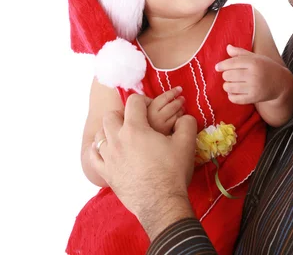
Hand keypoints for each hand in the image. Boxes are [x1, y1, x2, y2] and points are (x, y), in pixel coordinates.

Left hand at [90, 94, 196, 238]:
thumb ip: (187, 123)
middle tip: (136, 123)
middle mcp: (117, 140)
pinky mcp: (106, 174)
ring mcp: (109, 158)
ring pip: (100, 134)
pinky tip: (107, 151)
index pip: (133, 102)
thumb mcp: (186, 143)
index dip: (143, 101)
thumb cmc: (173, 172)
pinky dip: (98, 150)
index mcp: (135, 129)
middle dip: (123, 114)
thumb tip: (185, 117)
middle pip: (111, 116)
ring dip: (110, 131)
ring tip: (123, 136)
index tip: (151, 109)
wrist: (162, 204)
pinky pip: (93, 156)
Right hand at [148, 86, 185, 134]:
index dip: (172, 92)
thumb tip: (168, 95)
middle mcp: (154, 118)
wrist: (140, 141)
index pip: (164, 98)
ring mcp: (161, 126)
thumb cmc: (144, 121)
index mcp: (149, 109)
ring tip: (182, 106)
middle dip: (179, 100)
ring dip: (180, 109)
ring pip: (175, 114)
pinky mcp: (166, 133)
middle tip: (182, 98)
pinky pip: (176, 122)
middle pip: (171, 106)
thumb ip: (153, 103)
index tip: (179, 88)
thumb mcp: (145, 110)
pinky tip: (180, 116)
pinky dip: (179, 117)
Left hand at [216, 44, 283, 104]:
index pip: (232, 63)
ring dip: (227, 86)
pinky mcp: (254, 98)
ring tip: (230, 84)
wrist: (282, 83)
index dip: (222, 65)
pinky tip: (233, 93)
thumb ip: (241, 53)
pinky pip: (235, 99)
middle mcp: (254, 74)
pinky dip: (231, 96)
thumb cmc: (266, 67)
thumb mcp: (256, 57)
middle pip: (228, 75)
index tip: (217, 67)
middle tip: (229, 75)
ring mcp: (254, 87)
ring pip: (230, 87)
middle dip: (226, 75)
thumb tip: (227, 47)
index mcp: (254, 62)